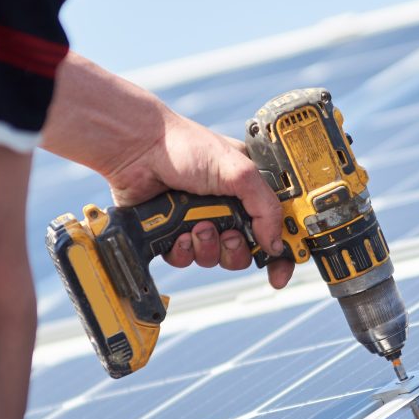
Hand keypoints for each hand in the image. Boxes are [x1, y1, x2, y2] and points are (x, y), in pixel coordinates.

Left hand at [107, 113, 293, 289]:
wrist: (138, 149)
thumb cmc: (186, 146)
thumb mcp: (238, 172)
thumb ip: (265, 208)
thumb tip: (275, 243)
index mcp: (248, 191)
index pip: (275, 228)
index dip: (280, 252)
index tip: (279, 272)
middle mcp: (226, 209)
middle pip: (245, 252)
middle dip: (235, 248)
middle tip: (227, 234)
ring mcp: (199, 222)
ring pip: (214, 258)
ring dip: (207, 247)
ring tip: (196, 226)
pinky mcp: (173, 233)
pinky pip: (186, 259)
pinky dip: (182, 250)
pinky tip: (176, 232)